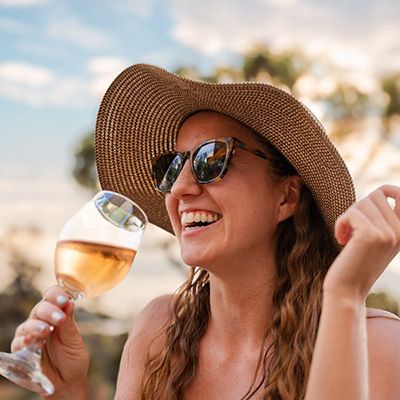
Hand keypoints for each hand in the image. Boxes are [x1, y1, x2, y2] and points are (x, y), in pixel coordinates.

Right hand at [11, 286, 88, 396]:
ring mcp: (30, 335)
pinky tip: (30, 340)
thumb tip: (70, 302)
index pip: (52, 297)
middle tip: (59, 318)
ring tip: (46, 330)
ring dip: (36, 325)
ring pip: (28, 324)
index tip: (64, 299)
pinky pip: (18, 342)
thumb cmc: (72, 358)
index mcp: (56, 314)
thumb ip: (70, 323)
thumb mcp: (74, 340)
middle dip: (50, 311)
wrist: (67, 383)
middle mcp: (42, 321)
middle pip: (40, 308)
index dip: (57, 295)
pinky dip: (24, 340)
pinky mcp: (21, 351)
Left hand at [323, 185, 399, 301]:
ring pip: (361, 203)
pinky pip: (350, 214)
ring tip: (347, 236)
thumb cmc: (356, 263)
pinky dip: (340, 224)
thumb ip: (383, 220)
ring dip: (348, 217)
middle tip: (352, 229)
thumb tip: (381, 193)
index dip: (385, 191)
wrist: (347, 290)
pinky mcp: (370, 236)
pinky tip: (341, 239)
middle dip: (358, 209)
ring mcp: (388, 233)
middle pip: (375, 196)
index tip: (366, 206)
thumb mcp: (376, 240)